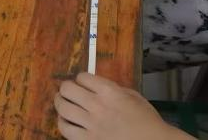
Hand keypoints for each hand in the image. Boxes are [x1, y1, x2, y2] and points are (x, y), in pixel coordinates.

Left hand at [56, 74, 175, 139]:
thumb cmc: (147, 121)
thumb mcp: (133, 97)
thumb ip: (114, 89)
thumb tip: (99, 87)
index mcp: (110, 92)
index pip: (83, 77)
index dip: (81, 78)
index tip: (82, 82)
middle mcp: (97, 106)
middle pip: (67, 89)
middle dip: (66, 88)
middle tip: (67, 91)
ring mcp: (91, 125)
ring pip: (63, 108)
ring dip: (60, 103)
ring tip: (62, 102)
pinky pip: (65, 130)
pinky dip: (62, 123)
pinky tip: (65, 121)